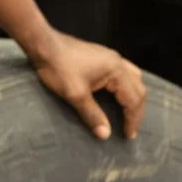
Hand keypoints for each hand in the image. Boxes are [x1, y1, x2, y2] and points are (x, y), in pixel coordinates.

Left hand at [27, 31, 146, 139]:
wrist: (43, 45)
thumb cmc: (59, 68)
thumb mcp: (75, 95)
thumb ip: (92, 115)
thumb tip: (106, 135)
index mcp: (116, 70)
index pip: (134, 99)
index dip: (133, 119)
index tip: (128, 136)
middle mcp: (118, 61)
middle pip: (138, 88)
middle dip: (136, 109)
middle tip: (129, 128)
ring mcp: (110, 56)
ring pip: (133, 78)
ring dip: (132, 97)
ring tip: (127, 113)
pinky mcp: (102, 56)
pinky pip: (123, 73)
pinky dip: (125, 87)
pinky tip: (117, 95)